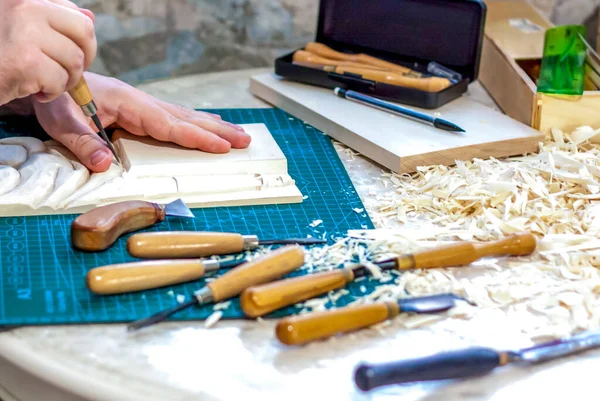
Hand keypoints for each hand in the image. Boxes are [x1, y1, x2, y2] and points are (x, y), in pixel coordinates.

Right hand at [0, 0, 96, 105]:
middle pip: (84, 32)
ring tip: (43, 83)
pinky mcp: (25, 61)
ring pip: (75, 60)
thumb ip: (52, 21)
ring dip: (65, 80)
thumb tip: (89, 16)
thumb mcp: (21, 30)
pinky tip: (33, 92)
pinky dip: (52, 93)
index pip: (75, 13)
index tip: (67, 54)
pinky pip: (60, 80)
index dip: (80, 40)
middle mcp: (25, 6)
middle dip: (84, 58)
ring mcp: (25, 32)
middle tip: (67, 73)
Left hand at [32, 72, 251, 171]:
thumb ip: (84, 143)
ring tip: (236, 135)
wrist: (52, 82)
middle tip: (245, 140)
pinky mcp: (140, 111)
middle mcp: (141, 102)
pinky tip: (207, 127)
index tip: (221, 146)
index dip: (196, 136)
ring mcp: (143, 105)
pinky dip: (195, 124)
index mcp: (129, 104)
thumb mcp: (63, 123)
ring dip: (212, 126)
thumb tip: (105, 165)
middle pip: (186, 117)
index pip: (169, 124)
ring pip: (184, 116)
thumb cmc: (57, 101)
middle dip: (217, 130)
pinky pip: (174, 118)